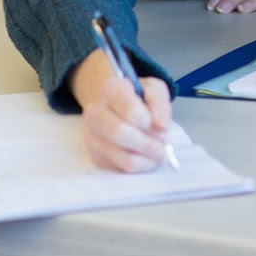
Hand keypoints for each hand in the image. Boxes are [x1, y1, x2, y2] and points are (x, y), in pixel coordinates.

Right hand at [68, 49, 173, 172]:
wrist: (117, 106)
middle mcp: (94, 111)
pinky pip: (117, 166)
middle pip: (119, 134)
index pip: (130, 112)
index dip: (149, 123)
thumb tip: (161, 127)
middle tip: (164, 147)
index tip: (161, 127)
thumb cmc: (139, 97)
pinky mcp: (93, 154)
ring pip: (119, 155)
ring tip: (159, 155)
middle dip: (147, 144)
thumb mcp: (155, 90)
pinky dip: (138, 166)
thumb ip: (160, 105)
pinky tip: (146, 157)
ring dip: (145, 159)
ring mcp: (91, 134)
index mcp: (110, 89)